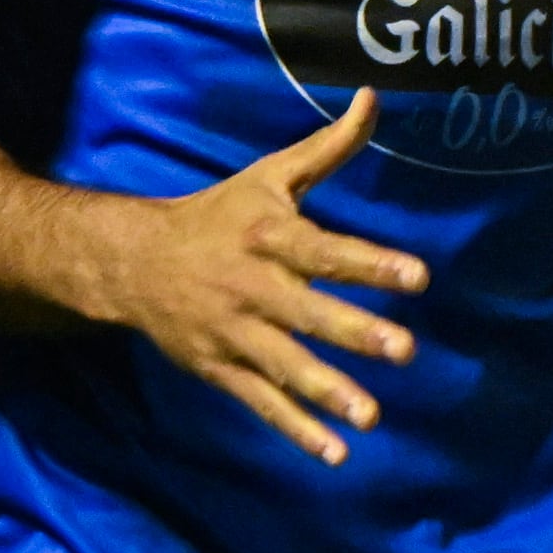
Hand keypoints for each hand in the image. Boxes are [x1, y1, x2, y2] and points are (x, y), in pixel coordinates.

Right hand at [88, 93, 427, 466]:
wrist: (133, 262)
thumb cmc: (220, 214)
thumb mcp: (270, 177)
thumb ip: (328, 148)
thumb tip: (374, 99)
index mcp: (268, 236)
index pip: (324, 250)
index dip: (371, 263)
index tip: (420, 277)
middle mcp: (251, 286)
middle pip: (307, 313)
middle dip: (355, 333)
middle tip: (407, 351)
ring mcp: (233, 333)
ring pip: (283, 366)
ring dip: (326, 392)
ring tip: (371, 417)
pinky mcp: (220, 369)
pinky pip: (261, 403)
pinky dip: (296, 430)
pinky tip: (336, 453)